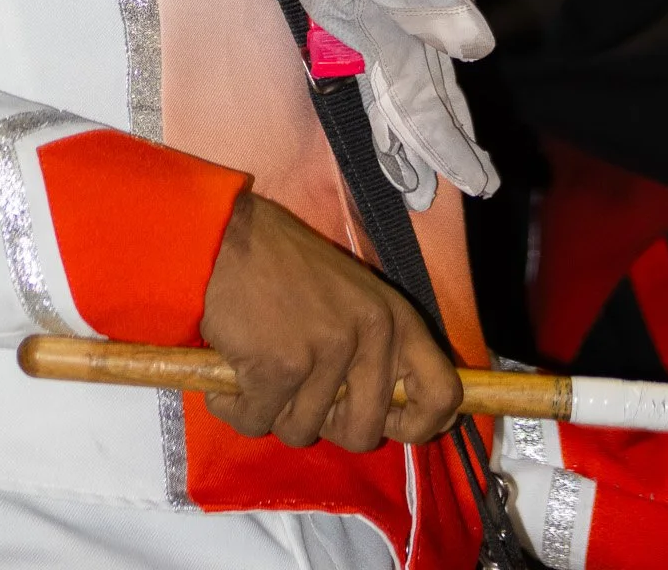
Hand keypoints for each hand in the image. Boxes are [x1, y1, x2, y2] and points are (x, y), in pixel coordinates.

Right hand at [200, 189, 462, 451]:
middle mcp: (370, 336)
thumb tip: (387, 413)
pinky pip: (256, 422)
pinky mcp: (280, 367)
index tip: (385, 424)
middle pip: (364, 434)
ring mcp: (326, 353)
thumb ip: (373, 347)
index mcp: (395, 317)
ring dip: (271, 410)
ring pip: (302, 431)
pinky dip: (235, 406)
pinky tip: (229, 372)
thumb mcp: (351, 294)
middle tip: (297, 391)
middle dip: (324, 425)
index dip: (420, 426)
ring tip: (256, 367)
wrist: (225, 234)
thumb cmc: (282, 262)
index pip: (443, 394)